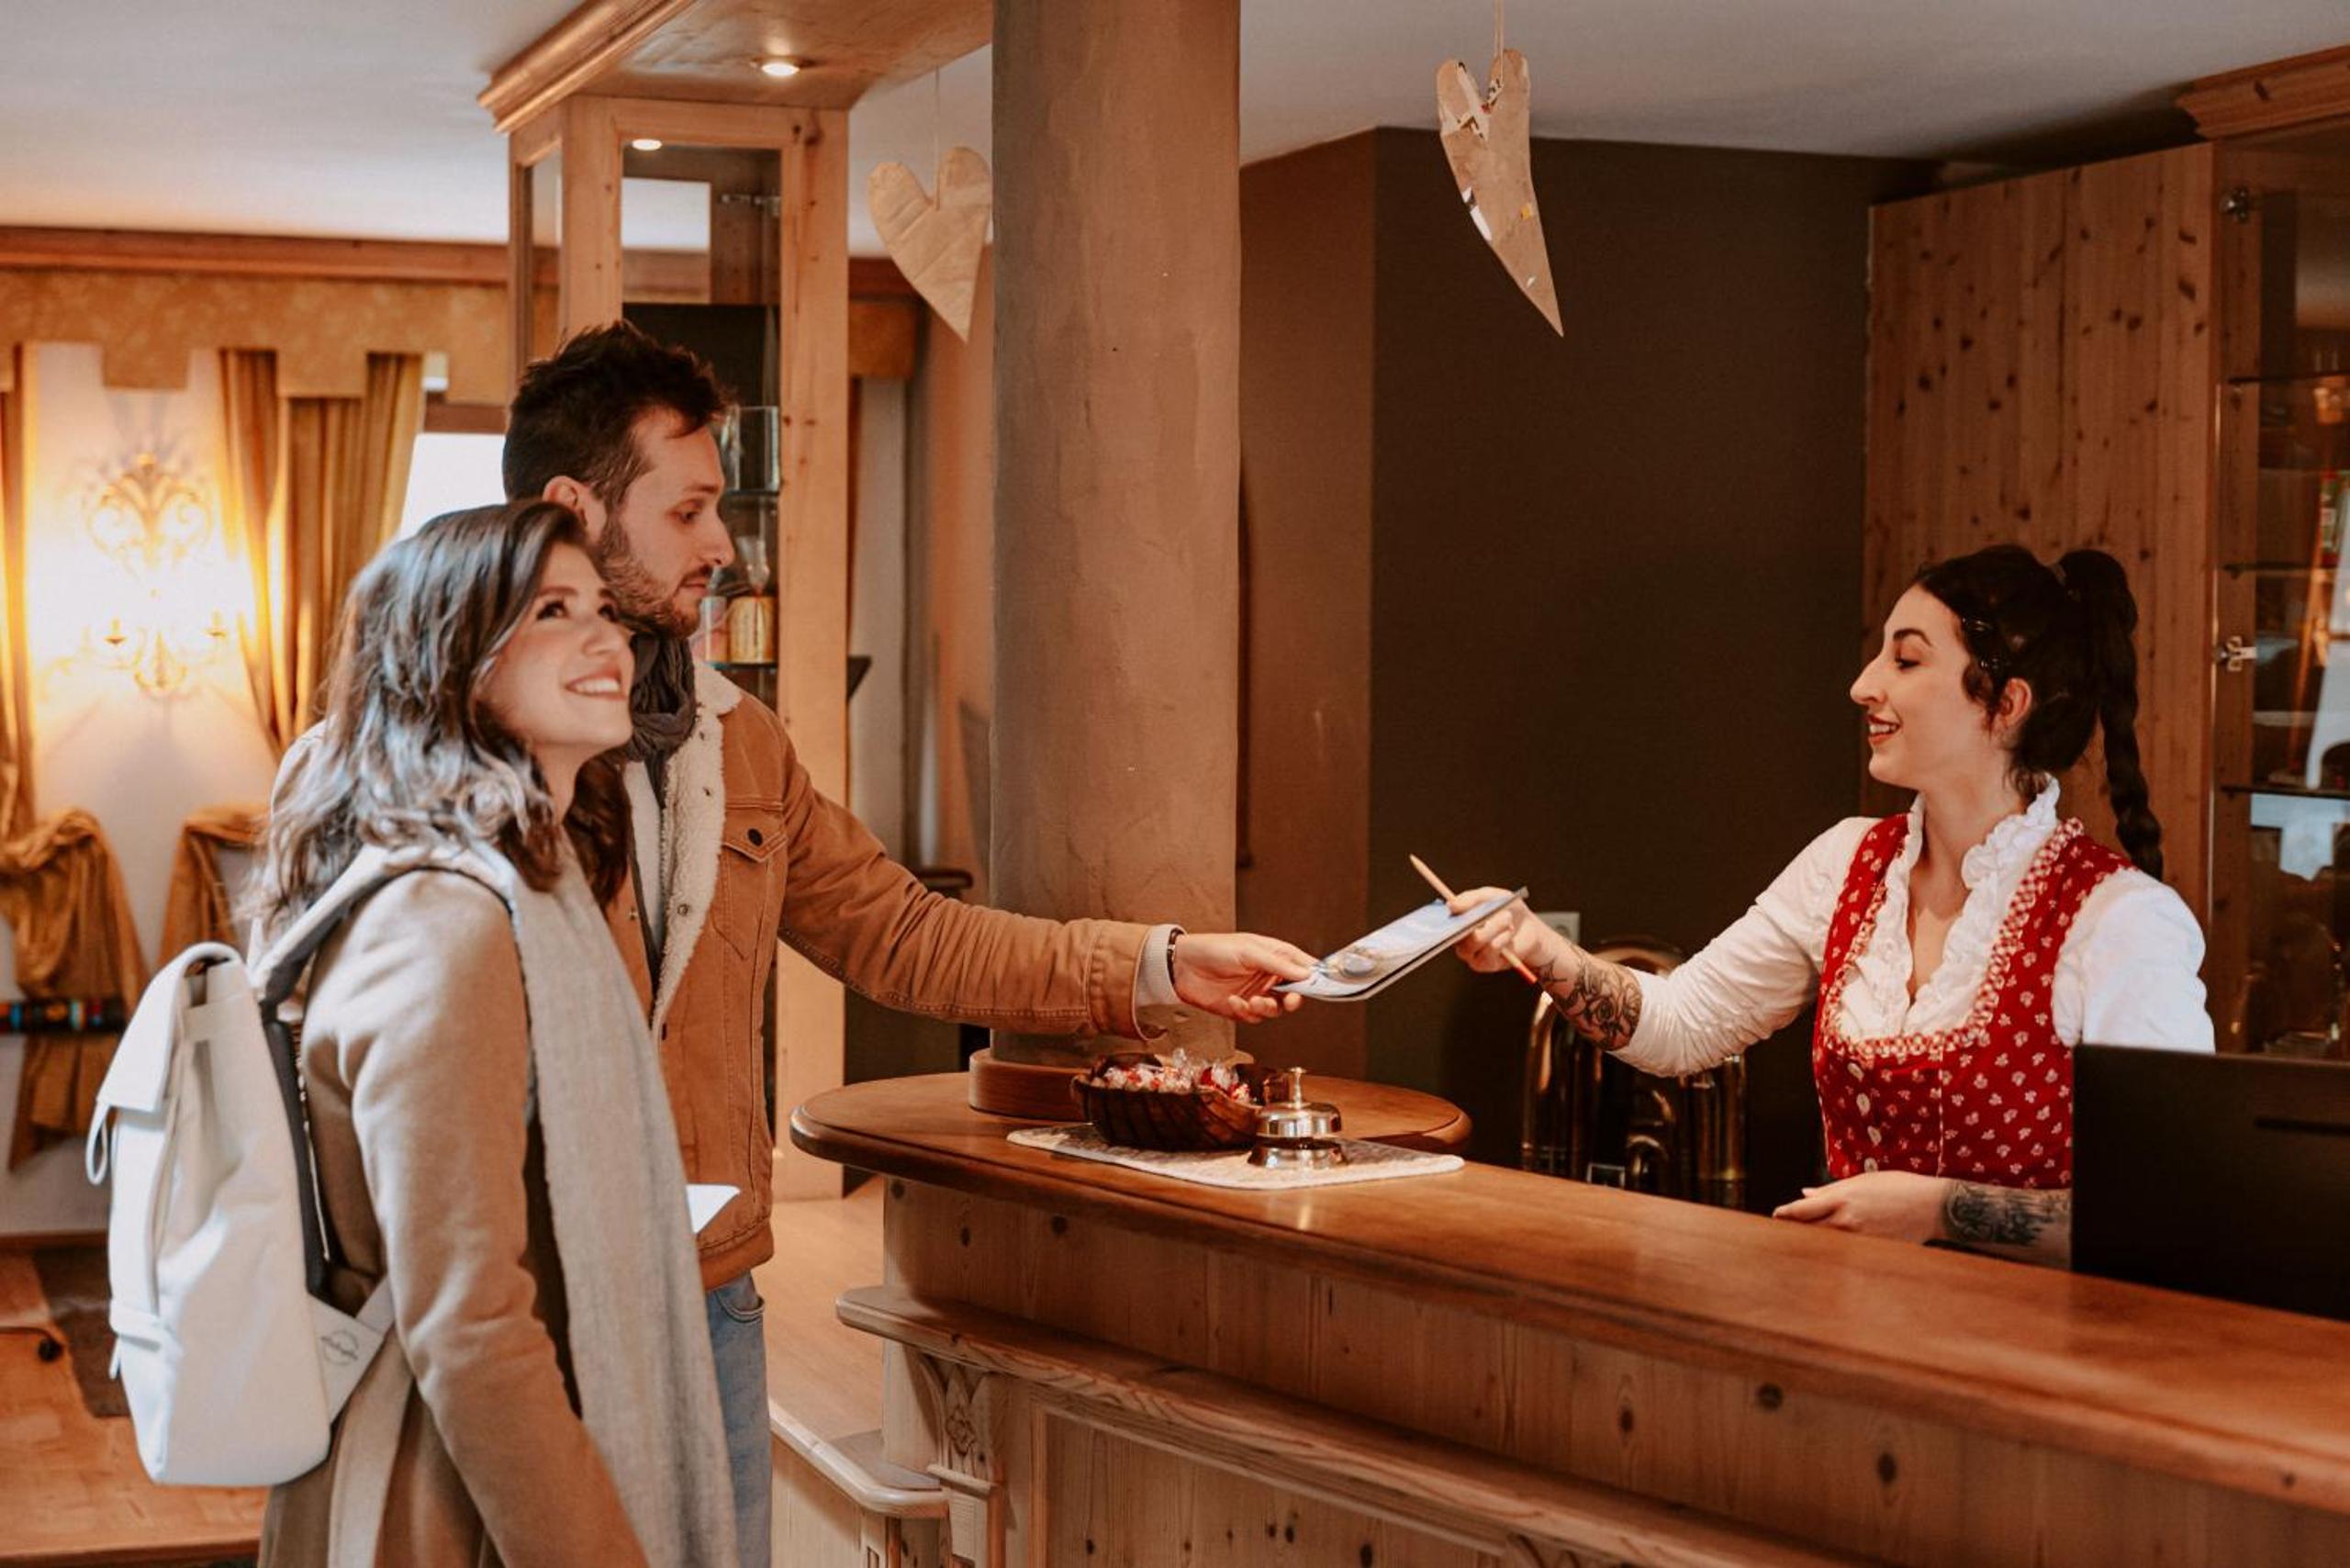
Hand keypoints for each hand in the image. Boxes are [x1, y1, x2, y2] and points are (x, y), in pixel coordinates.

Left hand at [1171, 932, 1317, 1022]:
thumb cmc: (1213, 949)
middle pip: (1294, 993)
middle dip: (1292, 999)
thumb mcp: (1249, 952)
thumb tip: (1306, 973)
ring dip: (1267, 1007)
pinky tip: (1233, 1000)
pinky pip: (1254, 1017)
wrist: (1181, 967)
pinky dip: (1246, 1011)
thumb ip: (1278, 964)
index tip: (1319, 987)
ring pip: (1275, 1009)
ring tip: (1253, 1000)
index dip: (1313, 978)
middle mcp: (1268, 976)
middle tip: (1289, 1000)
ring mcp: (1256, 992)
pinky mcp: (1242, 1008)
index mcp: (1275, 956)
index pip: (1303, 967)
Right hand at [1445, 887, 1562, 978]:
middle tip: (1491, 912)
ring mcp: (1470, 953)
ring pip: (1474, 941)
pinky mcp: (1484, 965)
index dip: (1447, 916)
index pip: (1443, 920)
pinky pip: (1488, 953)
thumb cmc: (1508, 910)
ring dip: (1494, 928)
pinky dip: (1501, 940)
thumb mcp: (1492, 896)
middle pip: (1457, 932)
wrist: (1530, 929)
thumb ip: (1471, 898)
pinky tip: (1508, 934)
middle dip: (1476, 920)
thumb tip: (1451, 905)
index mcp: (1456, 920)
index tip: (1455, 908)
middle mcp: (1459, 938)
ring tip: (1507, 919)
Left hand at [1771, 1171, 1952, 1242]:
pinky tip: (1829, 1260)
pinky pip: (1847, 1256)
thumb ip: (1830, 1190)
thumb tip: (1805, 1194)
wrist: (1932, 1206)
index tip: (1774, 1218)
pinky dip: (1835, 1256)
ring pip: (1825, 1246)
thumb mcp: (1862, 1181)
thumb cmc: (1898, 1187)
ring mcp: (1859, 1239)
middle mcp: (1847, 1220)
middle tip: (1779, 1238)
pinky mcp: (1872, 1251)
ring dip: (1812, 1247)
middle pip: (1808, 1232)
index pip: (1802, 1211)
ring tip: (1798, 1251)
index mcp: (1841, 1199)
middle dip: (1793, 1234)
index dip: (1784, 1216)